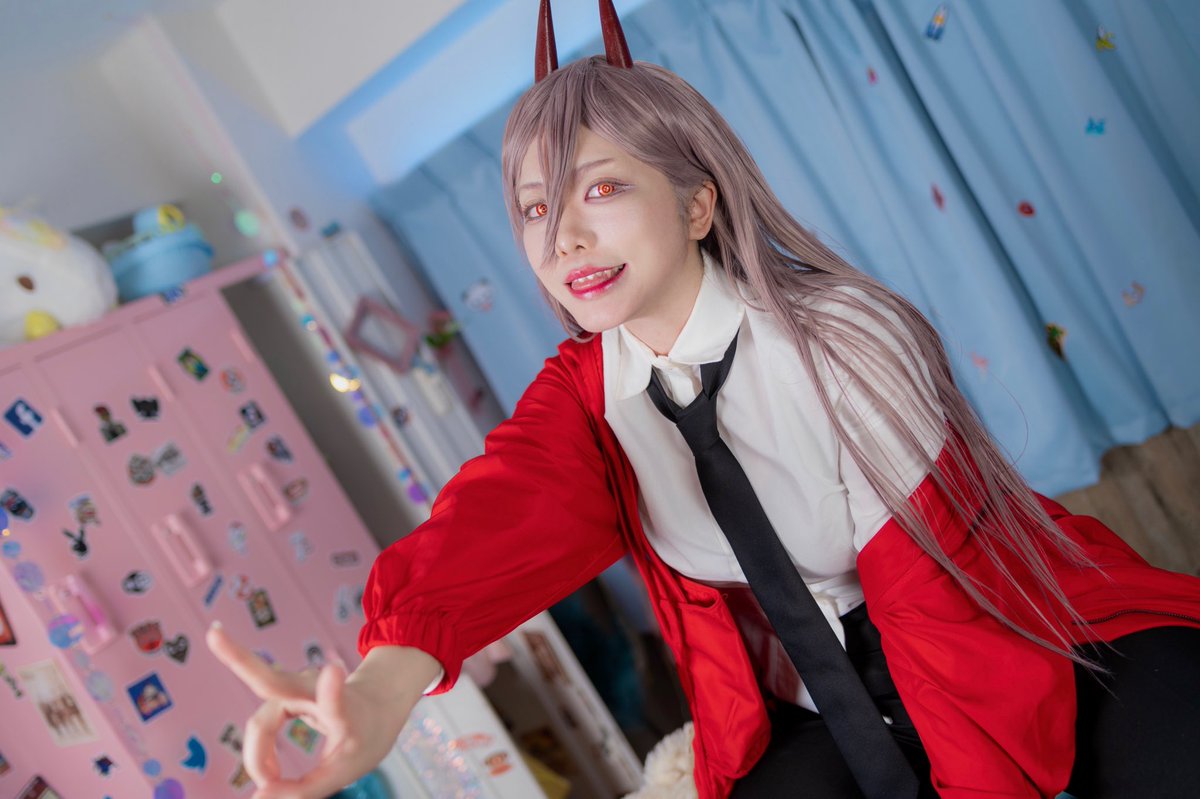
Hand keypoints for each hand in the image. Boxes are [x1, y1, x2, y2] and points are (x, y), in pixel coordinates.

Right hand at [206, 622, 435, 797]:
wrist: (380, 702)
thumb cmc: (366, 734)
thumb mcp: (347, 769)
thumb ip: (306, 790)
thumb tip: (257, 798)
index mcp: (346, 709)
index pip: (337, 700)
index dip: (332, 689)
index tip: (333, 669)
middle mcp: (318, 688)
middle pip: (273, 683)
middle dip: (239, 658)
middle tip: (213, 634)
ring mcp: (297, 685)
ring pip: (262, 722)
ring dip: (260, 757)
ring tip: (271, 782)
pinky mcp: (284, 691)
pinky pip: (262, 724)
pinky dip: (257, 749)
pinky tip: (259, 759)